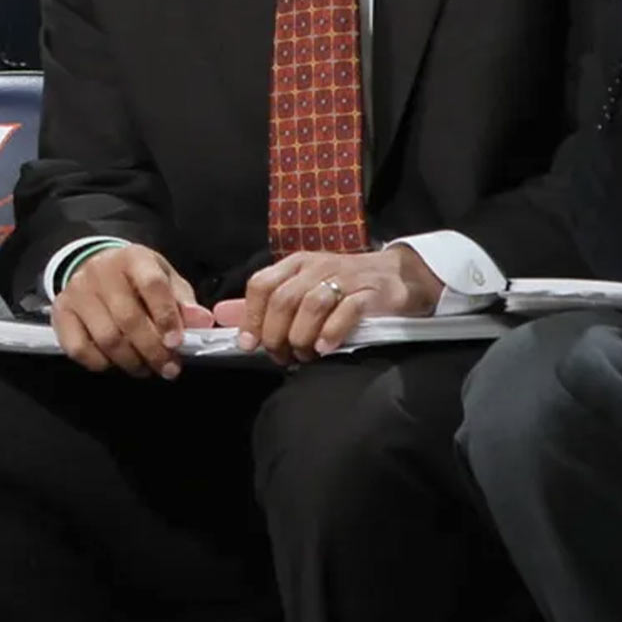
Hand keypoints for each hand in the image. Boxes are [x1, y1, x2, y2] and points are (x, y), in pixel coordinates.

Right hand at [51, 243, 213, 377]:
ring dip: (130, 361)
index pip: (152, 286)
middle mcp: (101, 271)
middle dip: (152, 350)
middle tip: (168, 368)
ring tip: (146, 369)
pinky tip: (114, 363)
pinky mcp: (61, 312)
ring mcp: (77, 292)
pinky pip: (78, 348)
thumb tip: (202, 322)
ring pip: (106, 338)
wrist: (95, 268)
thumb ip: (183, 302)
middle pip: (128, 318)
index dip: (166, 317)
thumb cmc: (137, 279)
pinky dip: (100, 363)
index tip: (177, 343)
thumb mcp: (166, 279)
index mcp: (134, 257)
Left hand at [216, 246, 441, 364]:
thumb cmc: (345, 287)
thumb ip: (265, 305)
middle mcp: (318, 266)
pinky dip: (331, 331)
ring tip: (304, 355)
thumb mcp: (304, 289)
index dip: (252, 317)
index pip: (262, 284)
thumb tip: (222, 316)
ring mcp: (346, 277)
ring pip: (311, 304)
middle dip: (276, 333)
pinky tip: (325, 348)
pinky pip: (347, 309)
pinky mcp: (372, 292)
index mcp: (297, 264)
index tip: (249, 344)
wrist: (399, 277)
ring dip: (302, 336)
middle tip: (281, 356)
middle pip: (284, 299)